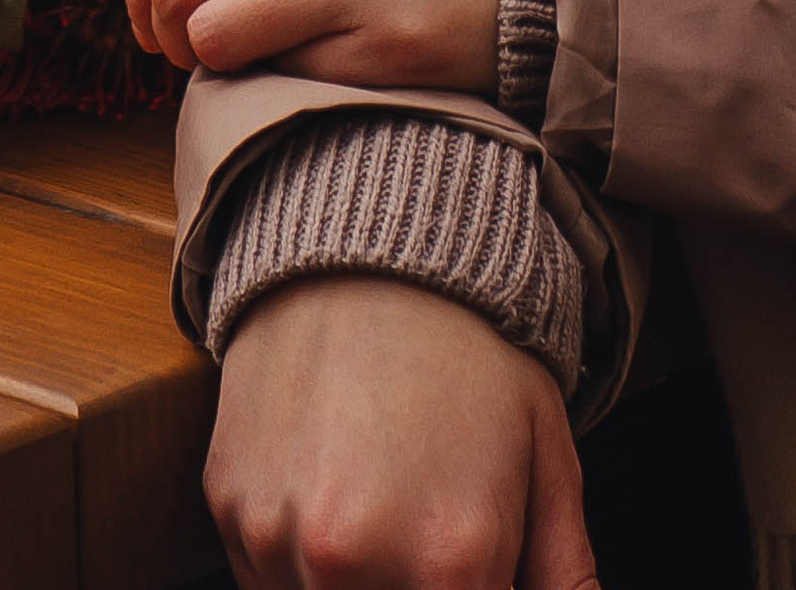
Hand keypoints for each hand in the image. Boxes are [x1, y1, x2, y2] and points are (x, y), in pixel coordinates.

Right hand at [209, 279, 594, 589]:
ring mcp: (281, 542)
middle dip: (415, 583)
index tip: (477, 564)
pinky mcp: (229, 514)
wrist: (371, 239)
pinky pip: (266, 577)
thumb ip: (566, 570)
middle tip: (428, 523)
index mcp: (451, 564)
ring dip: (355, 576)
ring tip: (385, 495)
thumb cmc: (471, 345)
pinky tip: (334, 481)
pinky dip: (299, 556)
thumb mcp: (547, 452)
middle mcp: (354, 565)